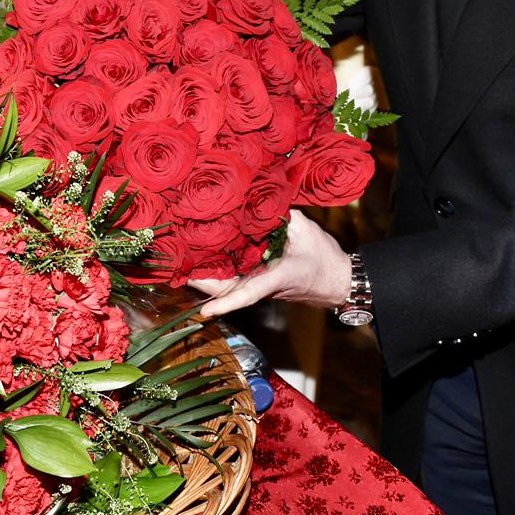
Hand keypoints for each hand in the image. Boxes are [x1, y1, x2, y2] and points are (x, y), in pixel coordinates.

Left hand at [188, 210, 351, 317]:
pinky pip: (236, 278)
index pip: (248, 293)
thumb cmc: (325, 258)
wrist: (339, 279)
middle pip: (228, 289)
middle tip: (175, 271)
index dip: (226, 302)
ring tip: (181, 263)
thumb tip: (261, 202)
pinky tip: (205, 257)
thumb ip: (283, 217)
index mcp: (275, 278)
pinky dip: (220, 270)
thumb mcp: (306, 231)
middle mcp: (264, 285)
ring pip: (229, 285)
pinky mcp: (261, 279)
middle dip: (202, 283)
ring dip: (206, 277)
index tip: (205, 311)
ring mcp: (261, 283)